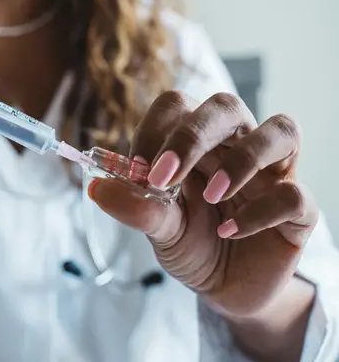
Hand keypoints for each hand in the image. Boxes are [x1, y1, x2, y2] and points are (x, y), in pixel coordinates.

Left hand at [89, 91, 318, 317]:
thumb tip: (96, 187)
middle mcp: (236, 145)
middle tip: (164, 176)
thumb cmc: (192, 245)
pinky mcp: (298, 209)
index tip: (137, 170)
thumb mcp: (158, 229)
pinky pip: (293, 195)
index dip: (155, 130)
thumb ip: (136, 206)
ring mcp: (272, 173)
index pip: (177, 106)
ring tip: (211, 194)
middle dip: (192, 135)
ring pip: (280, 130)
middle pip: (226, 106)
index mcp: (197, 142)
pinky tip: (231, 232)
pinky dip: (260, 212)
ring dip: (241, 159)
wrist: (225, 289)